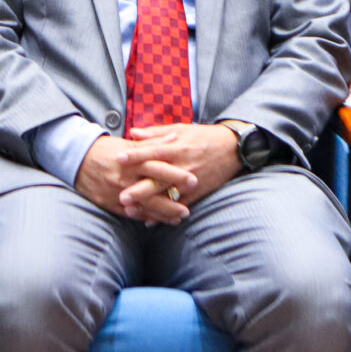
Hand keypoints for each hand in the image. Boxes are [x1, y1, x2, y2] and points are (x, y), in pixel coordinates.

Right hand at [74, 135, 192, 224]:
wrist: (76, 159)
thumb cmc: (105, 149)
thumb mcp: (128, 142)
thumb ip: (152, 142)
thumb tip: (174, 137)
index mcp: (131, 160)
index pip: (157, 167)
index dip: (175, 174)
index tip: (193, 180)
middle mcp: (124, 177)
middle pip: (152, 191)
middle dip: (171, 201)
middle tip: (188, 209)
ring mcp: (116, 192)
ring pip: (143, 206)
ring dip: (162, 214)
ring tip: (179, 218)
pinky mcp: (108, 203)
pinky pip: (130, 214)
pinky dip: (145, 218)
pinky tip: (158, 221)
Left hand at [119, 124, 245, 211]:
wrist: (232, 149)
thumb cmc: (203, 136)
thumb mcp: (181, 129)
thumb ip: (155, 133)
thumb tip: (133, 133)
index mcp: (177, 148)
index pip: (153, 151)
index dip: (136, 155)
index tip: (118, 158)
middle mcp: (182, 166)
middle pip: (158, 179)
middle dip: (139, 189)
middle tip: (120, 197)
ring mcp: (190, 182)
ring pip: (166, 196)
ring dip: (148, 205)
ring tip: (130, 212)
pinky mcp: (197, 193)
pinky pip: (179, 205)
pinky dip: (164, 214)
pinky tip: (150, 222)